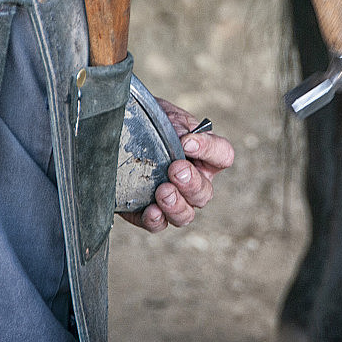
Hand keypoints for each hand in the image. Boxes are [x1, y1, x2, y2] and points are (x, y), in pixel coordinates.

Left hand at [118, 99, 233, 232]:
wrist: (118, 133)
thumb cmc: (149, 123)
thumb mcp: (165, 117)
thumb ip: (177, 126)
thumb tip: (184, 140)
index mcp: (204, 155)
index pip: (222, 155)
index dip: (210, 150)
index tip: (187, 142)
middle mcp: (194, 182)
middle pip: (205, 193)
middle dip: (192, 183)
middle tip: (175, 170)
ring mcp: (174, 200)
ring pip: (186, 214)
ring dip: (177, 205)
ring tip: (163, 192)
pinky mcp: (150, 213)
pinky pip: (159, 224)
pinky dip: (157, 219)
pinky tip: (151, 211)